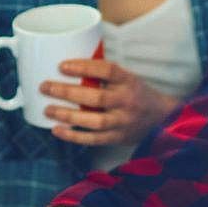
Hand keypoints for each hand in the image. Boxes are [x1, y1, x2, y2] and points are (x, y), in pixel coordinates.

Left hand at [39, 59, 178, 149]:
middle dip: (67, 92)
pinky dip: (73, 136)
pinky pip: (93, 140)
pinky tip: (56, 130)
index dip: (84, 67)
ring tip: (47, 109)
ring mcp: (123, 122)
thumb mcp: (128, 78)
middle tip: (45, 87)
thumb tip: (68, 66)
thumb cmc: (137, 94)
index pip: (107, 70)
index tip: (62, 66)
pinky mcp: (117, 139)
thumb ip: (104, 75)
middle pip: (96, 97)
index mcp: (129, 81)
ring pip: (94, 121)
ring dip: (68, 115)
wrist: (162, 119)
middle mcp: (127, 102)